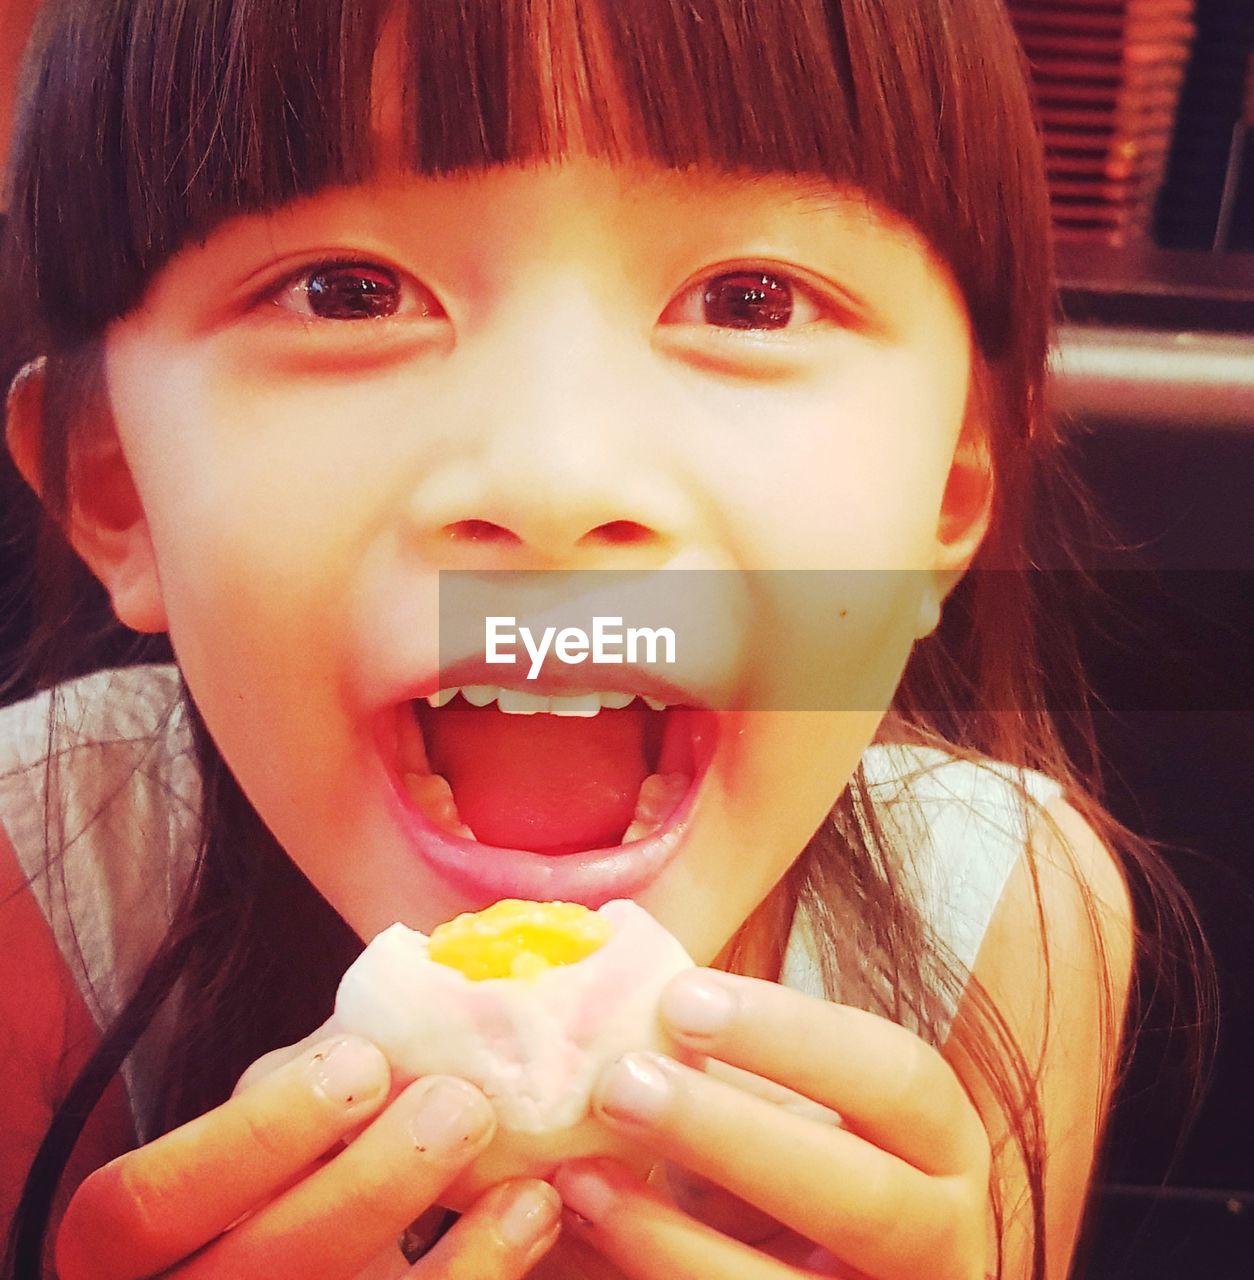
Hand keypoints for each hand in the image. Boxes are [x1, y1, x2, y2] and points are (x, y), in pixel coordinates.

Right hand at [55, 1036, 560, 1278]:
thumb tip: (402, 1023)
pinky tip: (530, 1219)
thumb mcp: (280, 1125)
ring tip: (523, 1183)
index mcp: (134, 1248)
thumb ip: (306, 1084)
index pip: (136, 1204)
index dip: (251, 1135)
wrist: (331, 1241)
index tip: (364, 1062)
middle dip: (367, 1187)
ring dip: (450, 1260)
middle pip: (250, 1274)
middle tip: (460, 1106)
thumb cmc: (305, 1169)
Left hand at [553, 970, 990, 1278]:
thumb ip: (735, 1062)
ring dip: (673, 1237)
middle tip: (623, 1082)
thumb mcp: (789, 1102)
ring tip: (581, 1176)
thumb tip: (627, 994)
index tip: (680, 998)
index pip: (898, 1078)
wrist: (818, 1262)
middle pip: (859, 1194)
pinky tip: (592, 1230)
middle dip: (733, 1136)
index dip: (793, 1036)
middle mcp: (943, 1236)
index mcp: (941, 1142)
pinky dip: (658, 1278)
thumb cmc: (792, 1157)